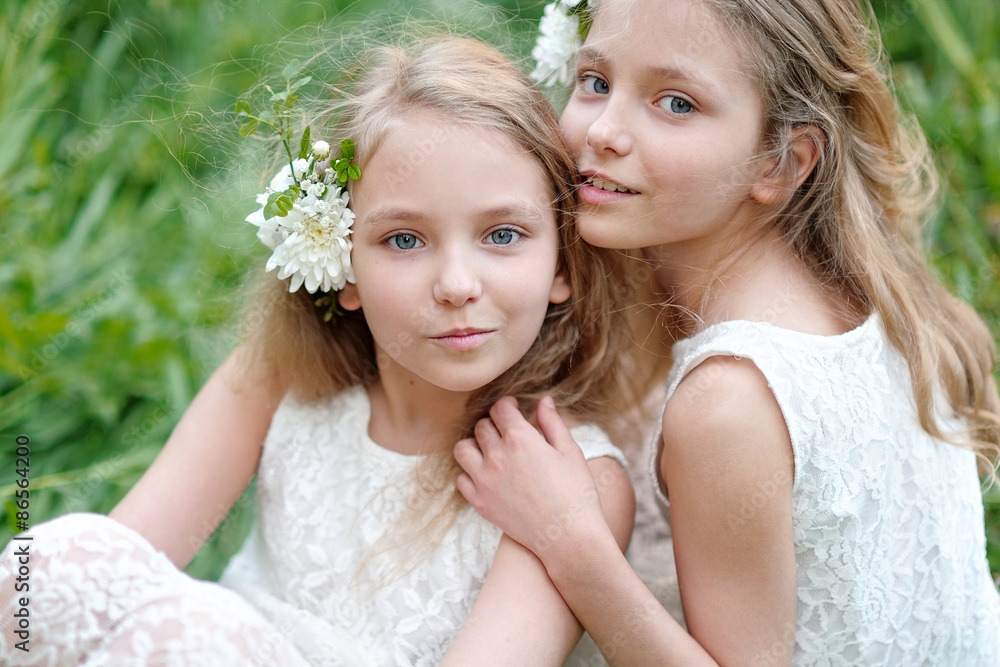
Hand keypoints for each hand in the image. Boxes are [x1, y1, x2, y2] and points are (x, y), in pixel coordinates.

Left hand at [454, 396, 606, 557]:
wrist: (569, 537)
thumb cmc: (576, 493)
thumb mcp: (569, 451)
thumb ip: (553, 422)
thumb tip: (544, 401)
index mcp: (520, 438)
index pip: (500, 409)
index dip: (507, 405)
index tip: (513, 409)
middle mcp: (497, 456)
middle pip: (482, 427)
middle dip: (494, 424)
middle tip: (506, 432)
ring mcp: (484, 481)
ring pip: (462, 449)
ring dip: (474, 445)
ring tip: (490, 451)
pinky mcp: (480, 503)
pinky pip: (461, 479)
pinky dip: (470, 473)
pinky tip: (486, 475)